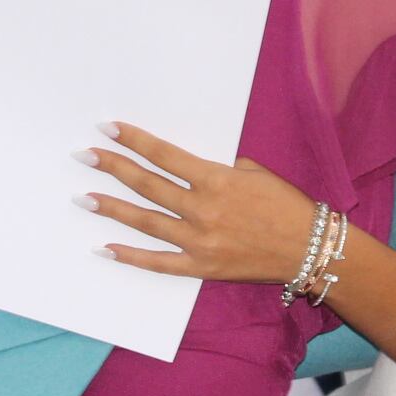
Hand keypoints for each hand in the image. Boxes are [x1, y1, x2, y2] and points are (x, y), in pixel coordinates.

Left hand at [80, 122, 326, 282]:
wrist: (311, 249)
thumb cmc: (288, 206)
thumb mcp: (256, 174)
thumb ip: (220, 171)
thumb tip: (192, 172)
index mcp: (216, 180)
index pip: (164, 155)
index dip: (135, 141)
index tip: (109, 128)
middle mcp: (202, 209)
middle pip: (147, 184)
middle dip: (113, 167)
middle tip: (85, 155)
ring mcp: (199, 241)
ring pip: (145, 221)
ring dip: (112, 208)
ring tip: (84, 197)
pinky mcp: (201, 267)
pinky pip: (158, 262)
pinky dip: (130, 256)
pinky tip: (106, 247)